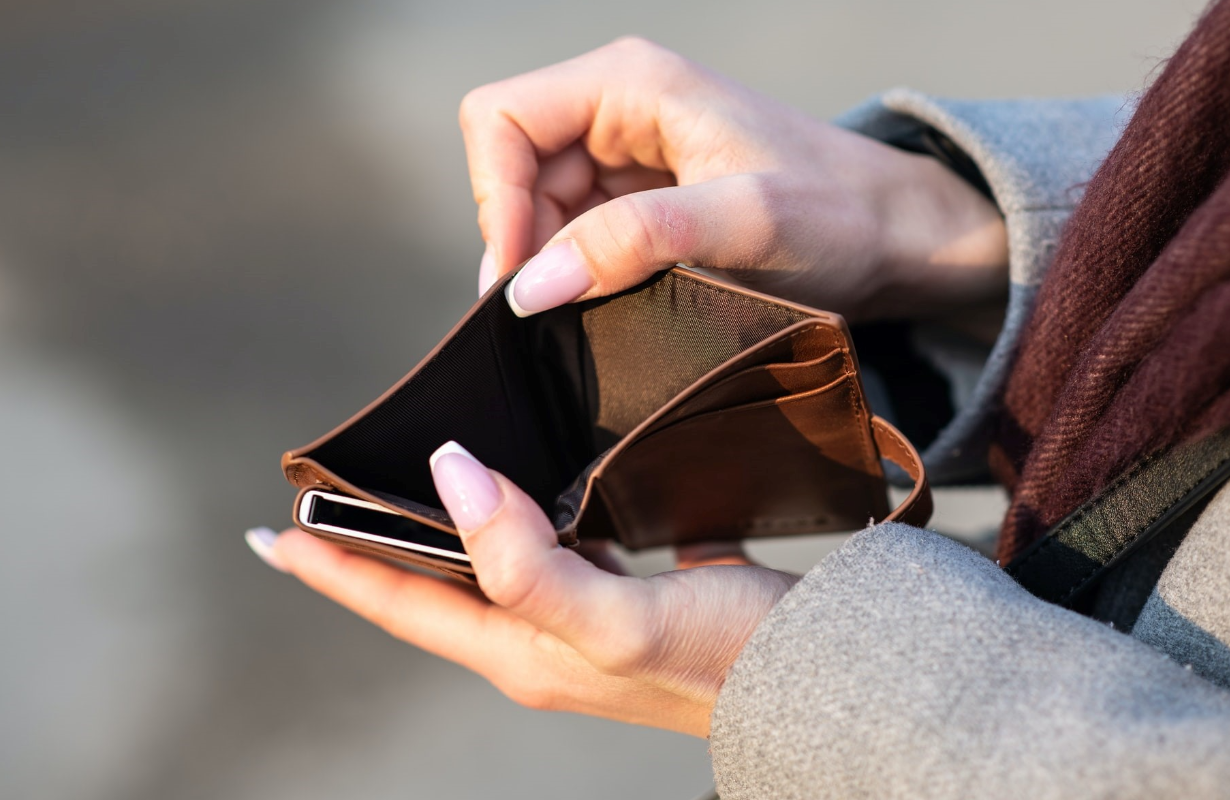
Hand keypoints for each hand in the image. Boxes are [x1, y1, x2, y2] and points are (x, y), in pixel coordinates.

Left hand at [256, 443, 797, 736]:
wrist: (821, 679)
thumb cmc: (724, 659)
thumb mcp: (613, 620)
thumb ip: (523, 561)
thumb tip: (449, 475)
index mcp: (520, 652)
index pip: (399, 606)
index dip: (331, 568)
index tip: (269, 530)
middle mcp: (541, 639)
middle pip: (433, 587)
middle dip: (373, 545)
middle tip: (329, 494)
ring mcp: (584, 619)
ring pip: (488, 563)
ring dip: (442, 528)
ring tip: (409, 483)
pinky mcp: (629, 593)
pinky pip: (553, 545)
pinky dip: (521, 511)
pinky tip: (531, 478)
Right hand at [462, 37, 1006, 320]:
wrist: (898, 239)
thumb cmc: (841, 214)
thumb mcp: (743, 223)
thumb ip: (635, 242)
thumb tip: (532, 284)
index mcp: (629, 82)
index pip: (500, 120)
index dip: (495, 198)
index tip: (523, 278)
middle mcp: (618, 109)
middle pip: (511, 170)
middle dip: (521, 243)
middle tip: (551, 314)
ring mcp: (628, 157)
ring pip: (538, 211)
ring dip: (551, 266)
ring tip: (591, 314)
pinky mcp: (643, 202)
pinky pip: (576, 236)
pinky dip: (579, 276)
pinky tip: (608, 308)